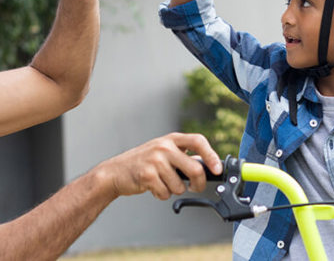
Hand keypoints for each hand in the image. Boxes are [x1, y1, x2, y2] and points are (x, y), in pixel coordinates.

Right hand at [95, 133, 221, 200]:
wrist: (115, 171)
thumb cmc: (143, 163)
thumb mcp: (163, 152)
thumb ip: (182, 156)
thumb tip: (208, 168)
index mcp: (171, 139)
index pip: (198, 141)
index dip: (211, 155)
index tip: (217, 169)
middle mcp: (164, 147)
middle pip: (195, 169)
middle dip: (198, 184)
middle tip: (195, 188)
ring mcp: (155, 160)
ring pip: (180, 186)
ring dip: (173, 190)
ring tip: (161, 182)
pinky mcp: (147, 175)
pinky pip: (166, 193)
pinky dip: (161, 195)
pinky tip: (152, 187)